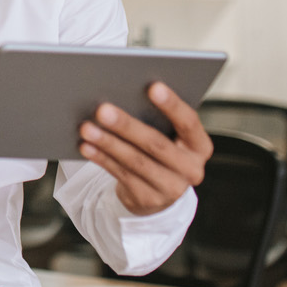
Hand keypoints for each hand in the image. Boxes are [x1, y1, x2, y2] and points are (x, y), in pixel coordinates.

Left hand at [78, 82, 212, 215]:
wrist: (157, 191)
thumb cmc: (160, 150)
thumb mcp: (170, 137)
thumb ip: (157, 119)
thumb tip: (123, 93)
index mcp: (199, 146)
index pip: (189, 123)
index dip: (172, 105)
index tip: (153, 87)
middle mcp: (190, 169)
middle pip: (157, 144)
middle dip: (127, 126)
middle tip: (103, 110)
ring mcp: (170, 188)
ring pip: (135, 161)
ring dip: (108, 143)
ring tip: (86, 128)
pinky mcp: (147, 199)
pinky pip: (121, 174)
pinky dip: (101, 158)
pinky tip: (86, 146)